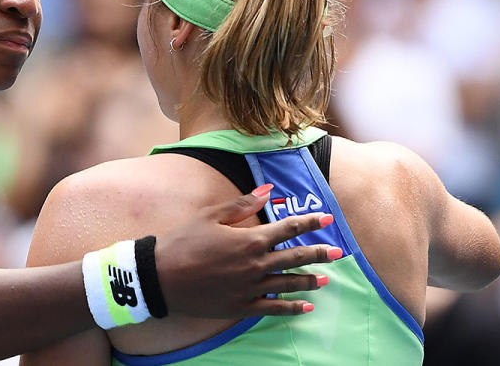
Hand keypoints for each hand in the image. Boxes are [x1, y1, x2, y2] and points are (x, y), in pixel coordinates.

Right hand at [155, 188, 335, 317]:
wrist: (162, 277)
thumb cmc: (183, 242)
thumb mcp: (210, 216)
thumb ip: (242, 205)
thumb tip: (267, 191)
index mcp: (250, 239)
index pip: (287, 228)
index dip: (309, 222)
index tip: (327, 218)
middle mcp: (256, 264)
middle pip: (295, 257)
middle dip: (319, 253)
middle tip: (338, 252)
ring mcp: (251, 288)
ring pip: (288, 283)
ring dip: (310, 280)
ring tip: (325, 279)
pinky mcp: (242, 306)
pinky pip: (274, 308)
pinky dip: (292, 307)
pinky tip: (306, 306)